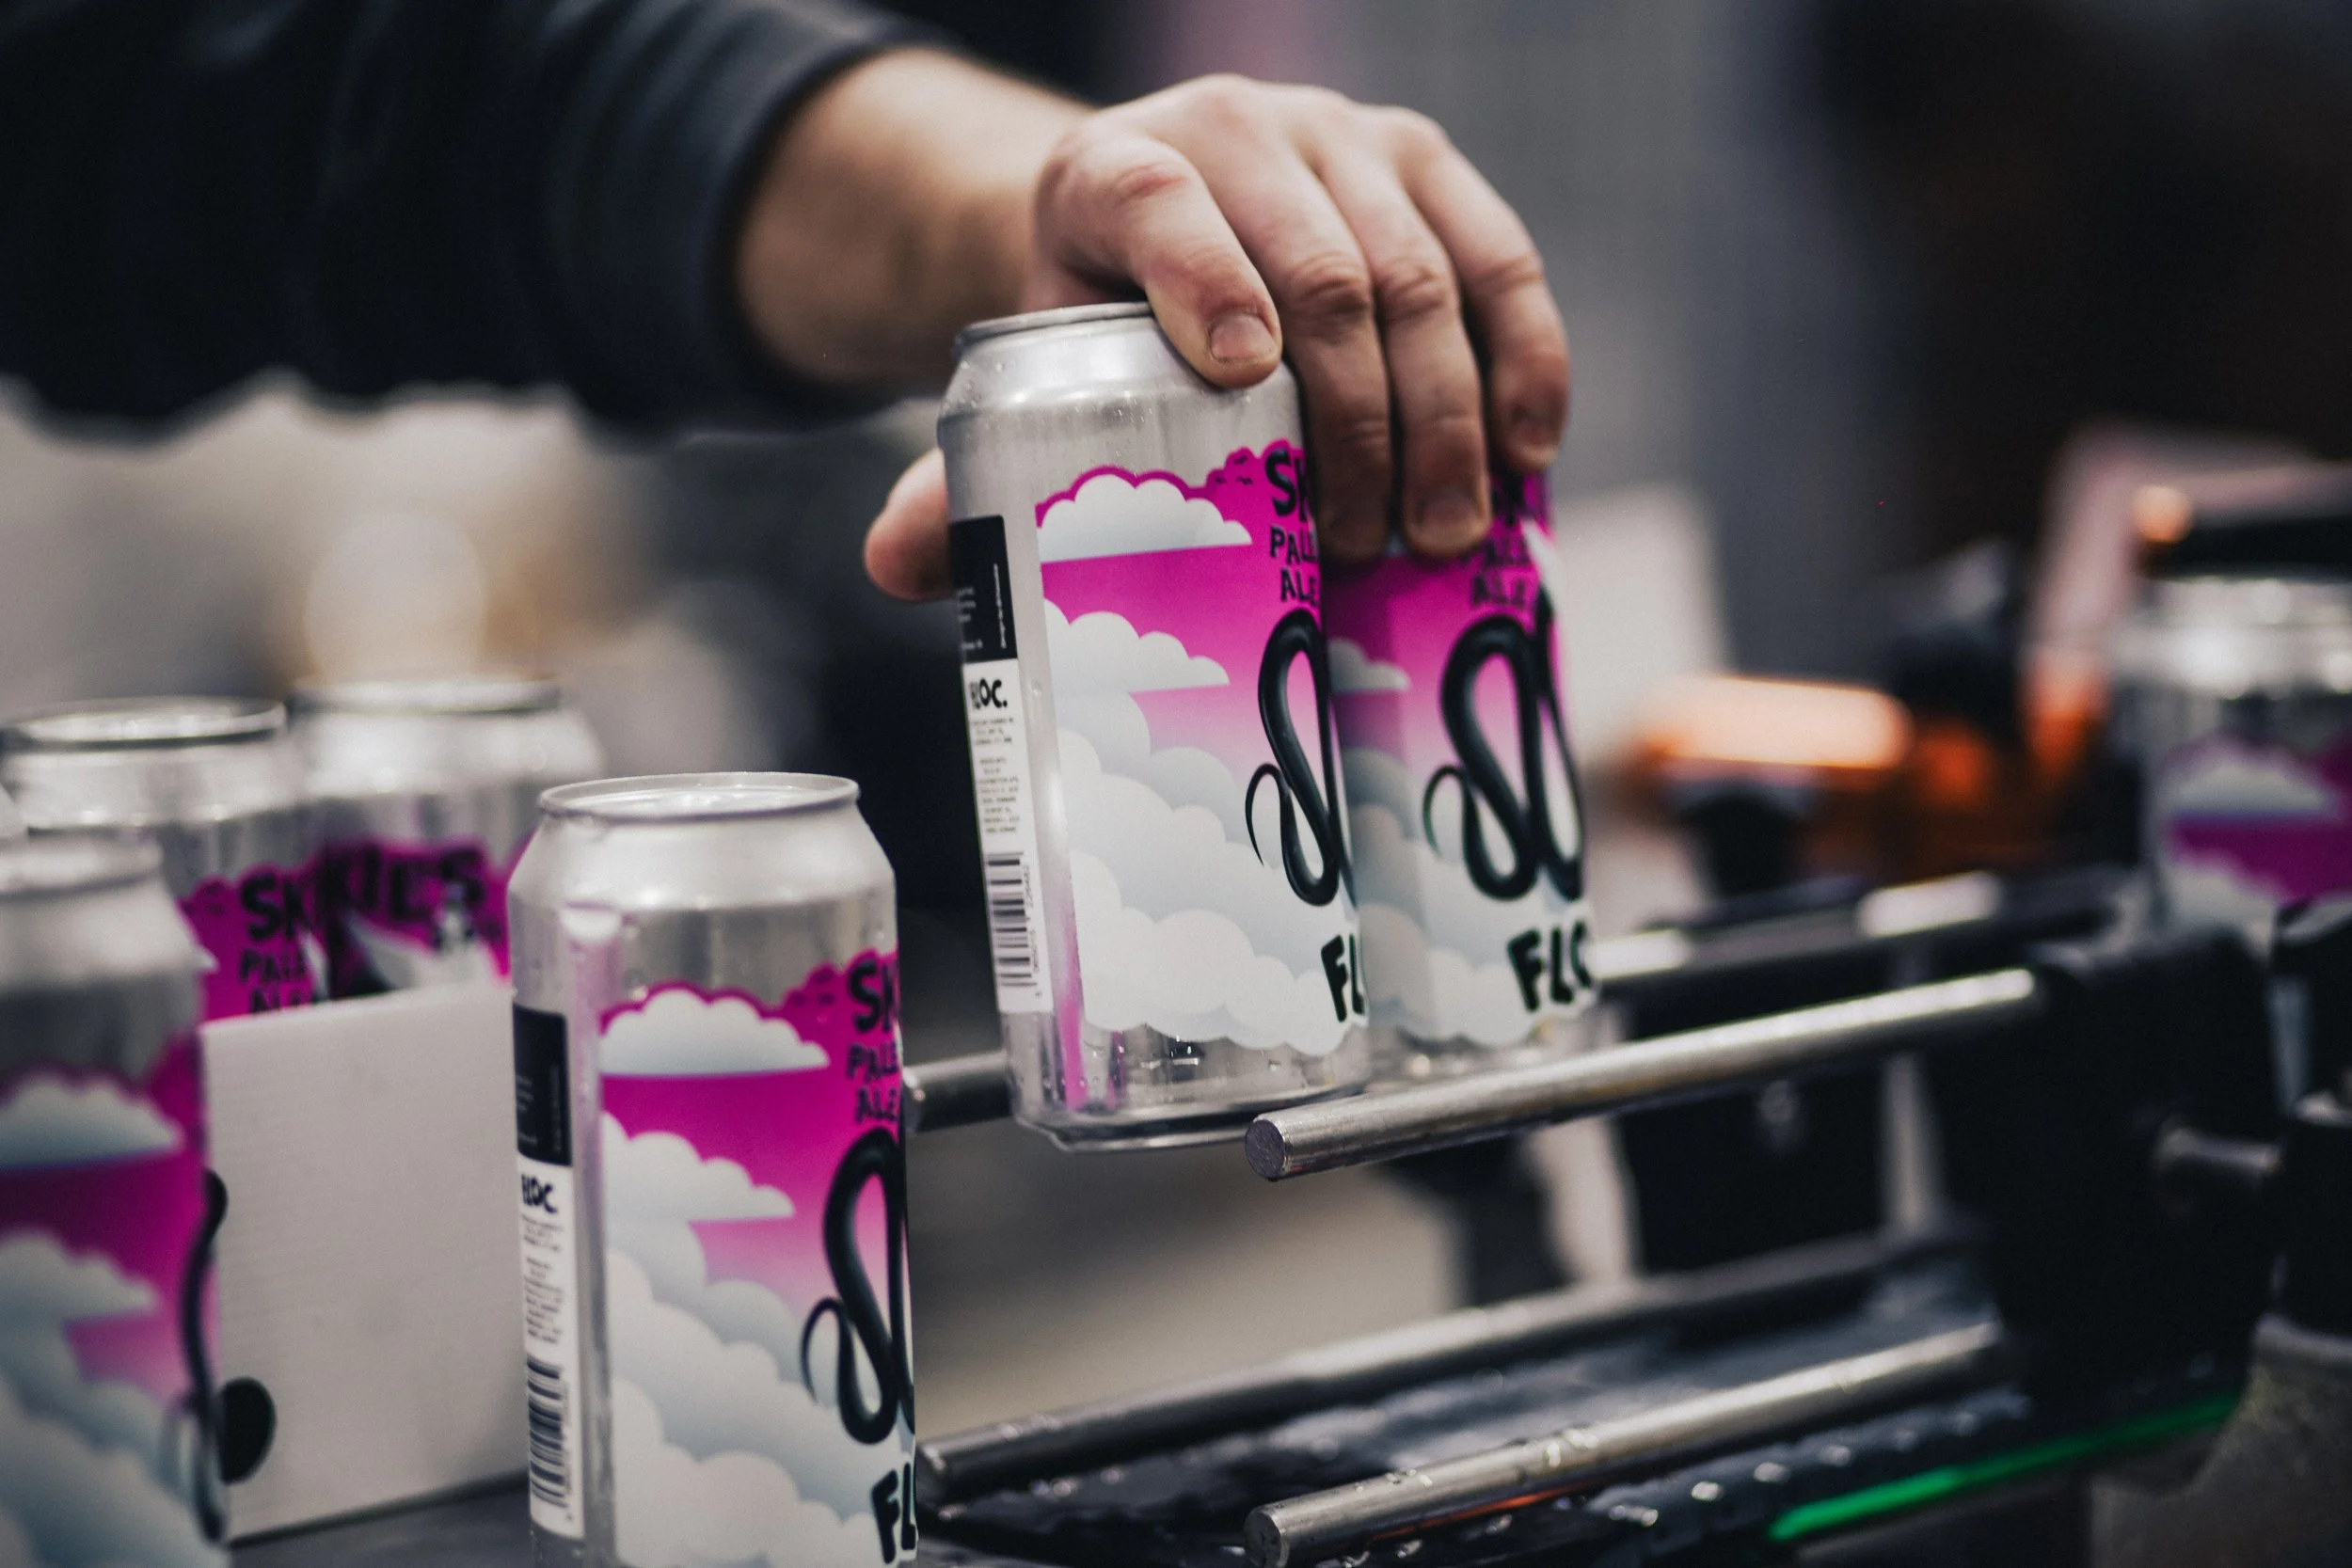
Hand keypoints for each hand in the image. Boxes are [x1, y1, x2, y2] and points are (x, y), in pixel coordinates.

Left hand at [850, 74, 1569, 598]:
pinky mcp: (1429, 164)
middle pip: (1316, 265)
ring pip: (1421, 271)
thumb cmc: (1099, 325)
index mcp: (1112, 171)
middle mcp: (1235, 129)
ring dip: (1445, 415)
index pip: (1152, 207)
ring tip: (1441, 534)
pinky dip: (1526, 361)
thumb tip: (895, 568)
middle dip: (1352, 416)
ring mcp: (1346, 138)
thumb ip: (964, 475)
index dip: (1200, 282)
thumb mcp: (1027, 381)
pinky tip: (1530, 456)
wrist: (1166, 219)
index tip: (1240, 385)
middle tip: (1364, 541)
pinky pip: (1503, 259)